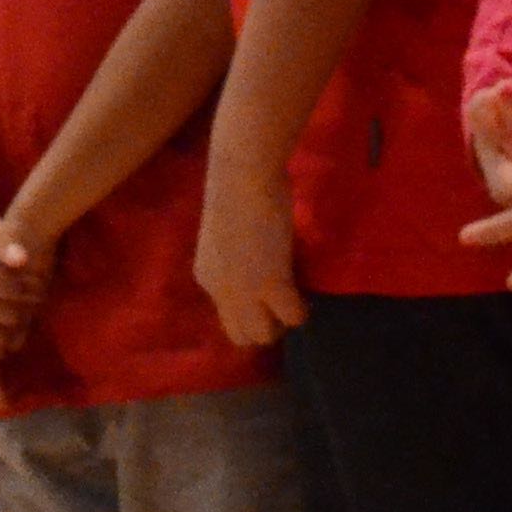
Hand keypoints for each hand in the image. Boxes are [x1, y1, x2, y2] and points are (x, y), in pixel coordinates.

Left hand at [194, 161, 308, 350]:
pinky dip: (300, 311)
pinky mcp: (271, 284)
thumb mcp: (229, 236)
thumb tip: (259, 265)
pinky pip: (291, 316)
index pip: (226, 315)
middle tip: (283, 304)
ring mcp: (244, 291)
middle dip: (264, 327)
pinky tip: (305, 296)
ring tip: (294, 301)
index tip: (266, 296)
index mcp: (206, 276)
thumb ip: (238, 258)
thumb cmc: (236, 190)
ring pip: (262, 335)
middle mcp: (220, 291)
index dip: (249, 310)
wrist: (243, 176)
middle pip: (241, 335)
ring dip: (281, 322)